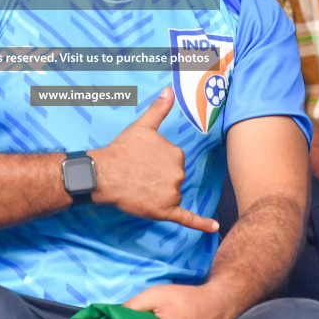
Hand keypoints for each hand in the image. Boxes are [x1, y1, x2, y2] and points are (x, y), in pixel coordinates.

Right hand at [91, 88, 218, 232]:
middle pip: (174, 179)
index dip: (157, 164)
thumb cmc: (121, 150)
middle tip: (137, 175)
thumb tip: (169, 89)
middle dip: (158, 179)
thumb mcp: (142, 126)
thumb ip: (159, 108)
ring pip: (172, 196)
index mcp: (177, 154)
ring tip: (138, 187)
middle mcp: (179, 173)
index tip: (142, 162)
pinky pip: (187, 218)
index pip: (173, 162)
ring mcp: (172, 193)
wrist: (104, 174)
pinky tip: (215, 228)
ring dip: (159, 195)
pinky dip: (202, 224)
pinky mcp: (164, 211)